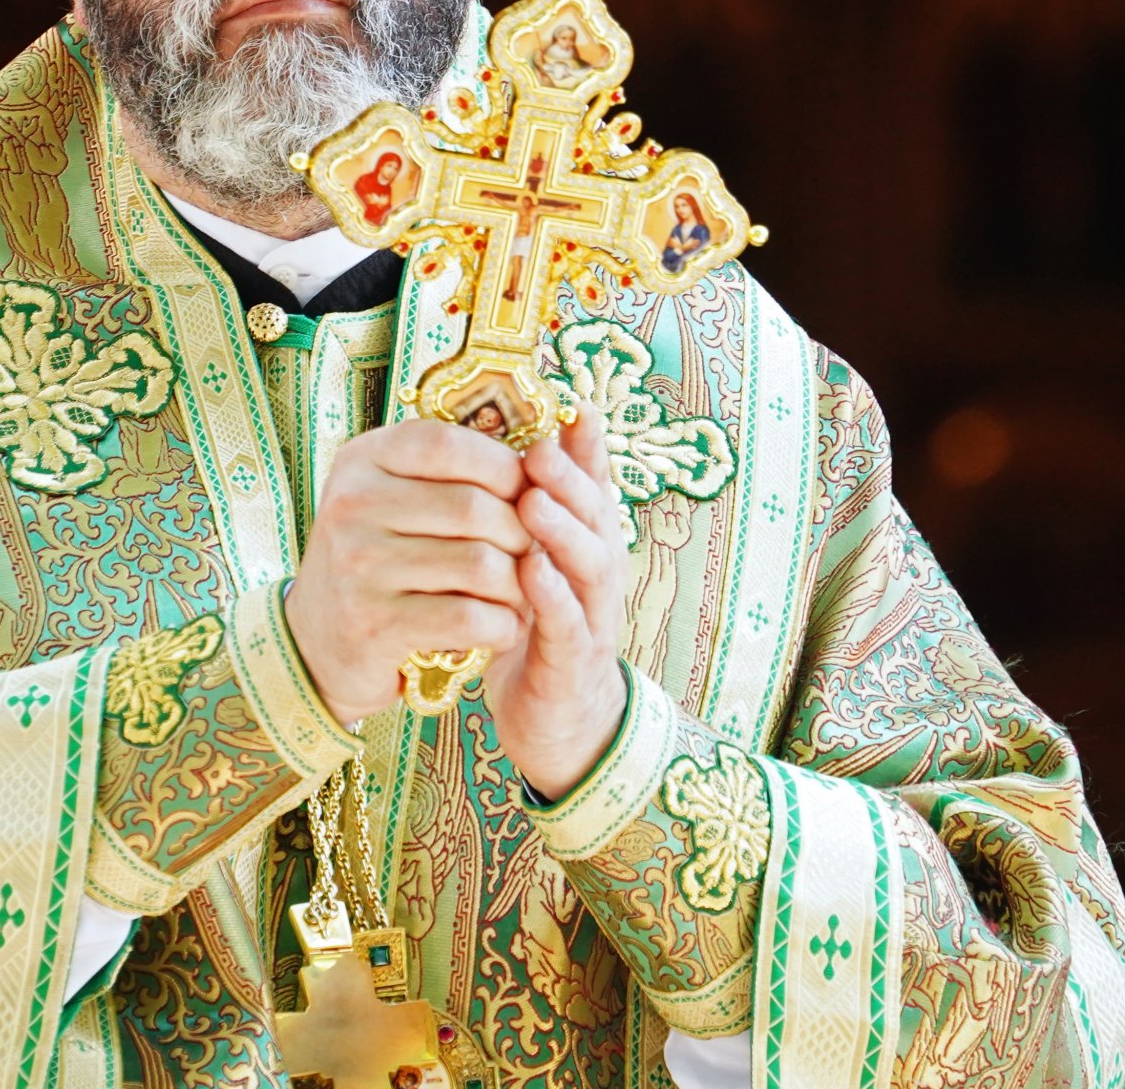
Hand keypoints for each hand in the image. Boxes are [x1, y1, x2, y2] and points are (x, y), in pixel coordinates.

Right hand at [286, 421, 531, 726]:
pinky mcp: (373, 624)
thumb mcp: (391, 496)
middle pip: (472, 506)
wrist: (317, 640)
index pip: (448, 444)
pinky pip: (467, 617)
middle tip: (535, 550)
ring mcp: (358, 566)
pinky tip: (503, 626)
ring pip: (478, 563)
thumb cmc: (375, 557)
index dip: (503, 465)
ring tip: (524, 590)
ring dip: (518, 583)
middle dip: (522, 531)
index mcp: (362, 459)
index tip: (529, 490)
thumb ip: (445, 471)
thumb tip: (538, 455)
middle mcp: (353, 505)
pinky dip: (502, 624)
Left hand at [483, 404, 630, 799]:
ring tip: (534, 501)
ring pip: (589, 565)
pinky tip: (531, 573)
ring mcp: (594, 617)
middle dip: (571, 479)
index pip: (594, 484)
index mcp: (589, 540)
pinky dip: (552, 596)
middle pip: (597, 516)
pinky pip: (568, 625)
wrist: (558, 719)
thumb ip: (538, 503)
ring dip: (563, 531)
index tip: (573, 406)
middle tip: (540, 446)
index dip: (588, 447)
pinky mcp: (574, 662)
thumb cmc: (540, 622)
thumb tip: (525, 434)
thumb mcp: (541, 555)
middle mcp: (600, 571)